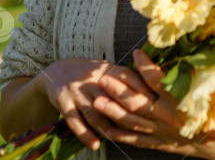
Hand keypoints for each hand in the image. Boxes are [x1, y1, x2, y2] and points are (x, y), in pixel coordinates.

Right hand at [35, 57, 156, 150]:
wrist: (58, 71)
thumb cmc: (92, 75)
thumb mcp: (109, 71)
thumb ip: (128, 81)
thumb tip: (156, 92)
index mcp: (108, 70)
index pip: (129, 81)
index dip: (142, 94)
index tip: (156, 108)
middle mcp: (93, 79)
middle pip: (112, 98)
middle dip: (126, 114)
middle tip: (140, 128)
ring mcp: (77, 90)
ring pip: (95, 112)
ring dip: (106, 128)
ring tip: (117, 139)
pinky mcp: (63, 100)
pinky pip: (74, 120)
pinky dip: (85, 134)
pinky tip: (95, 145)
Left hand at [93, 50, 214, 156]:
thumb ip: (200, 73)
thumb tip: (195, 50)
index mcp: (181, 101)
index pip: (158, 81)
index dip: (145, 66)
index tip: (135, 53)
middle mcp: (168, 117)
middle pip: (137, 102)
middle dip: (118, 90)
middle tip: (103, 77)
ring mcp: (161, 131)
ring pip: (132, 121)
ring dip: (112, 111)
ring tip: (97, 100)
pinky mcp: (159, 142)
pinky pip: (136, 139)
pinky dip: (121, 135)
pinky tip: (106, 129)